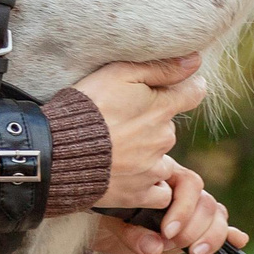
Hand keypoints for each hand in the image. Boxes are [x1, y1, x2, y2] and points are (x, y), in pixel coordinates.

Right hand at [71, 51, 206, 208]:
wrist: (58, 152)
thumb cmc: (86, 107)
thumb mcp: (119, 74)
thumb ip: (161, 68)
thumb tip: (196, 60)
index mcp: (161, 108)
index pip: (193, 93)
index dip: (185, 88)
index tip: (171, 90)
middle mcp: (164, 138)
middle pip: (169, 127)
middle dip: (152, 123)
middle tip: (121, 122)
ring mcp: (153, 168)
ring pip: (162, 158)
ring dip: (147, 155)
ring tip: (117, 151)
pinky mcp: (139, 193)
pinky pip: (159, 192)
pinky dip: (149, 186)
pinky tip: (128, 177)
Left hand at [89, 165, 248, 253]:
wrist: (98, 226)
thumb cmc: (104, 216)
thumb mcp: (111, 223)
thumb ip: (132, 233)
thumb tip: (155, 246)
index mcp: (162, 176)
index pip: (189, 184)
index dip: (183, 209)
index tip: (167, 232)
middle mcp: (181, 190)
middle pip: (206, 202)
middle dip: (195, 227)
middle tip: (176, 244)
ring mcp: (190, 209)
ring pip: (215, 214)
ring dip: (211, 235)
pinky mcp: (194, 229)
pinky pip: (219, 226)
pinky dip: (229, 234)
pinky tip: (238, 240)